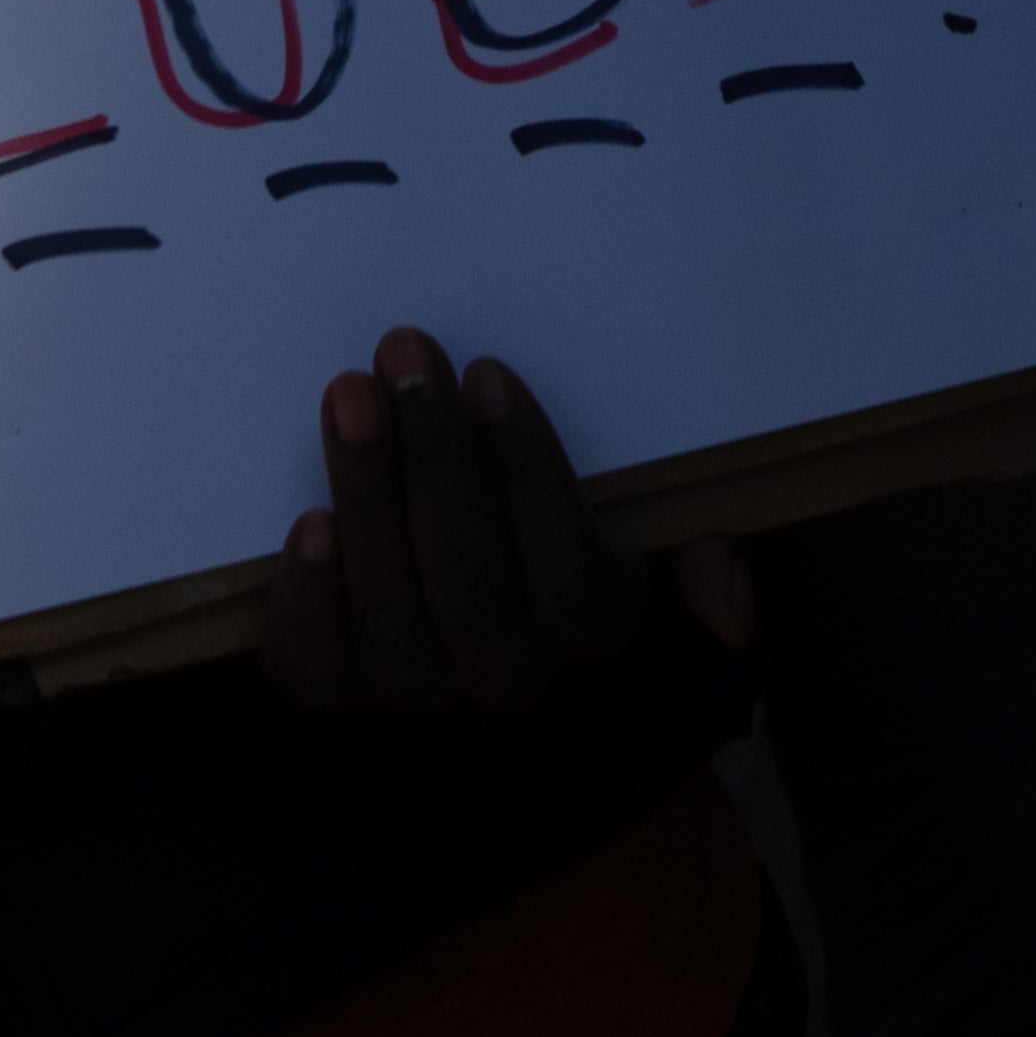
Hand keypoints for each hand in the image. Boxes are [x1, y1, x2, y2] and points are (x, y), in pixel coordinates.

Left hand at [261, 326, 748, 707]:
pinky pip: (314, 674)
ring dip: (371, 505)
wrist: (463, 535)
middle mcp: (506, 670)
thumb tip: (729, 610)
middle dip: (437, 468)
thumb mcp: (649, 510)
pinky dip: (308, 606)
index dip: (532, 481)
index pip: (573, 581)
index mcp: (591, 625)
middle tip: (406, 354)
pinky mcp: (335, 681)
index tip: (492, 372)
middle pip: (475, 599)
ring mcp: (419, 682)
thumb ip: (699, 542)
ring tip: (350, 395)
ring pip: (396, 629)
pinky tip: (307, 522)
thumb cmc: (561, 502)